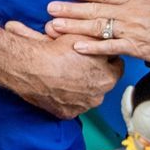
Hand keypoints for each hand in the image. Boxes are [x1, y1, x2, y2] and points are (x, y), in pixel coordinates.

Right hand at [2, 21, 118, 119]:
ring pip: (88, 95)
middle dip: (95, 73)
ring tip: (68, 74)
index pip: (116, 65)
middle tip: (81, 62)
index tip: (96, 53)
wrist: (33, 66)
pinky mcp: (67, 113)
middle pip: (103, 82)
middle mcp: (99, 95)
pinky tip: (59, 86)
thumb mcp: (88, 36)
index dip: (106, 57)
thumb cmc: (59, 50)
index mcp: (108, 77)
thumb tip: (109, 39)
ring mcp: (83, 107)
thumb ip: (103, 40)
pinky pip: (71, 105)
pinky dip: (67, 97)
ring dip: (82, 87)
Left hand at [44, 0, 149, 67]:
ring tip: (55, 25)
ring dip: (74, 26)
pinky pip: (110, 47)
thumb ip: (131, 5)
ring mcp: (132, 29)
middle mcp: (130, 11)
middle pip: (95, 8)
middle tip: (50, 7)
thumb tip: (114, 6)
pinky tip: (77, 47)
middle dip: (70, 8)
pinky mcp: (136, 46)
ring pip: (98, 26)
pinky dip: (93, 47)